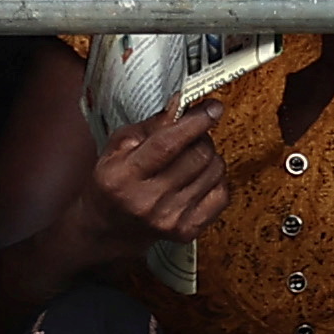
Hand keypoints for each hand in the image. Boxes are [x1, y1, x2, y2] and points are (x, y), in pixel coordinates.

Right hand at [87, 107, 234, 248]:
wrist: (111, 228)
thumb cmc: (115, 180)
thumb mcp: (120, 146)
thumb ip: (153, 124)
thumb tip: (182, 102)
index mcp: (123, 176)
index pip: (167, 145)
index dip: (195, 122)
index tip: (212, 107)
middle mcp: (147, 200)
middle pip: (198, 155)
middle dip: (201, 136)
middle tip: (193, 134)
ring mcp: (169, 219)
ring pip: (214, 171)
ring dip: (208, 157)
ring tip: (191, 158)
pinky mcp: (187, 231)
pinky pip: (222, 193)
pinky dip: (215, 179)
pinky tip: (198, 178)